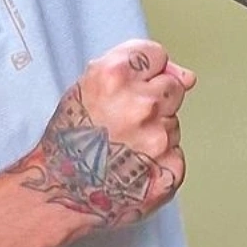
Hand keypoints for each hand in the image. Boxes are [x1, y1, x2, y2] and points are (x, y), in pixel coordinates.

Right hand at [18, 39, 196, 229]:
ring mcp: (158, 138)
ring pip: (173, 121)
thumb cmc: (69, 141)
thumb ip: (134, 68)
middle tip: (124, 120)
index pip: (156, 55)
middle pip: (172, 86)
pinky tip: (133, 164)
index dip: (144, 70)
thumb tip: (186, 76)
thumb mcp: (86, 87)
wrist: (60, 191)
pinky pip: (176, 152)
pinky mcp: (170, 168)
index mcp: (114, 76)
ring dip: (155, 130)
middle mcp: (140, 104)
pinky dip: (160, 159)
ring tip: (123, 146)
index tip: (131, 86)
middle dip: (154, 100)